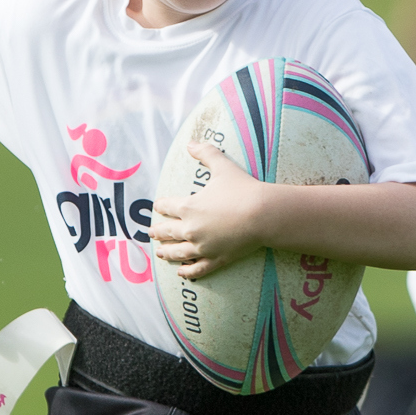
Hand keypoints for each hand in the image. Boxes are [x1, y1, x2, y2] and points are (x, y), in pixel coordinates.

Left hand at [150, 143, 267, 278]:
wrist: (263, 214)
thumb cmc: (243, 189)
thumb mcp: (223, 167)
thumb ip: (206, 154)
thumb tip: (191, 143)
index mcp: (188, 207)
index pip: (166, 207)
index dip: (161, 205)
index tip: (158, 206)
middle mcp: (190, 229)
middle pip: (167, 231)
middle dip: (158, 231)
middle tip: (152, 232)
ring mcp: (202, 247)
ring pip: (177, 252)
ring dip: (166, 252)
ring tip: (160, 252)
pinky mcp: (216, 259)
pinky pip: (197, 269)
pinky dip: (187, 271)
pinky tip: (181, 272)